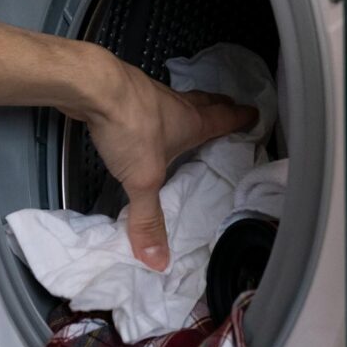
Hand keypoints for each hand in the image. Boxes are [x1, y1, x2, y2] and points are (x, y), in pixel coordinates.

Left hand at [65, 51, 256, 270]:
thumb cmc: (129, 127)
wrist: (91, 86)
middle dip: (219, 107)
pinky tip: (138, 117)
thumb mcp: (143, 180)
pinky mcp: (121, 91)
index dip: (242, 118)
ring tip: (184, 116)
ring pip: (175, 100)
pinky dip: (148, 108)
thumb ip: (149, 219)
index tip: (254, 116)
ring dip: (183, 107)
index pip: (226, 118)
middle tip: (228, 108)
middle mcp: (175, 104)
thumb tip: (158, 259)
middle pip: (205, 102)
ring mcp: (148, 93)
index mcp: (192, 122)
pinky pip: (143, 100)